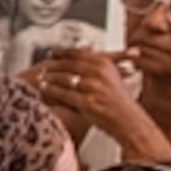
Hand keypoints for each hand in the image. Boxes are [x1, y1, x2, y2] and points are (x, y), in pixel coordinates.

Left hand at [24, 48, 144, 137]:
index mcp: (104, 63)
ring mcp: (92, 87)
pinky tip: (44, 88)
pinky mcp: (87, 102)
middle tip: (43, 66)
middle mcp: (99, 73)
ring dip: (49, 77)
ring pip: (64, 79)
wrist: (129, 121)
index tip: (51, 52)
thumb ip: (97, 63)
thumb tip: (83, 49)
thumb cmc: (119, 100)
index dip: (61, 52)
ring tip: (40, 77)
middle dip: (53, 65)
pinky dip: (51, 90)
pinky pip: (63, 94)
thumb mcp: (112, 76)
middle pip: (68, 65)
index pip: (78, 53)